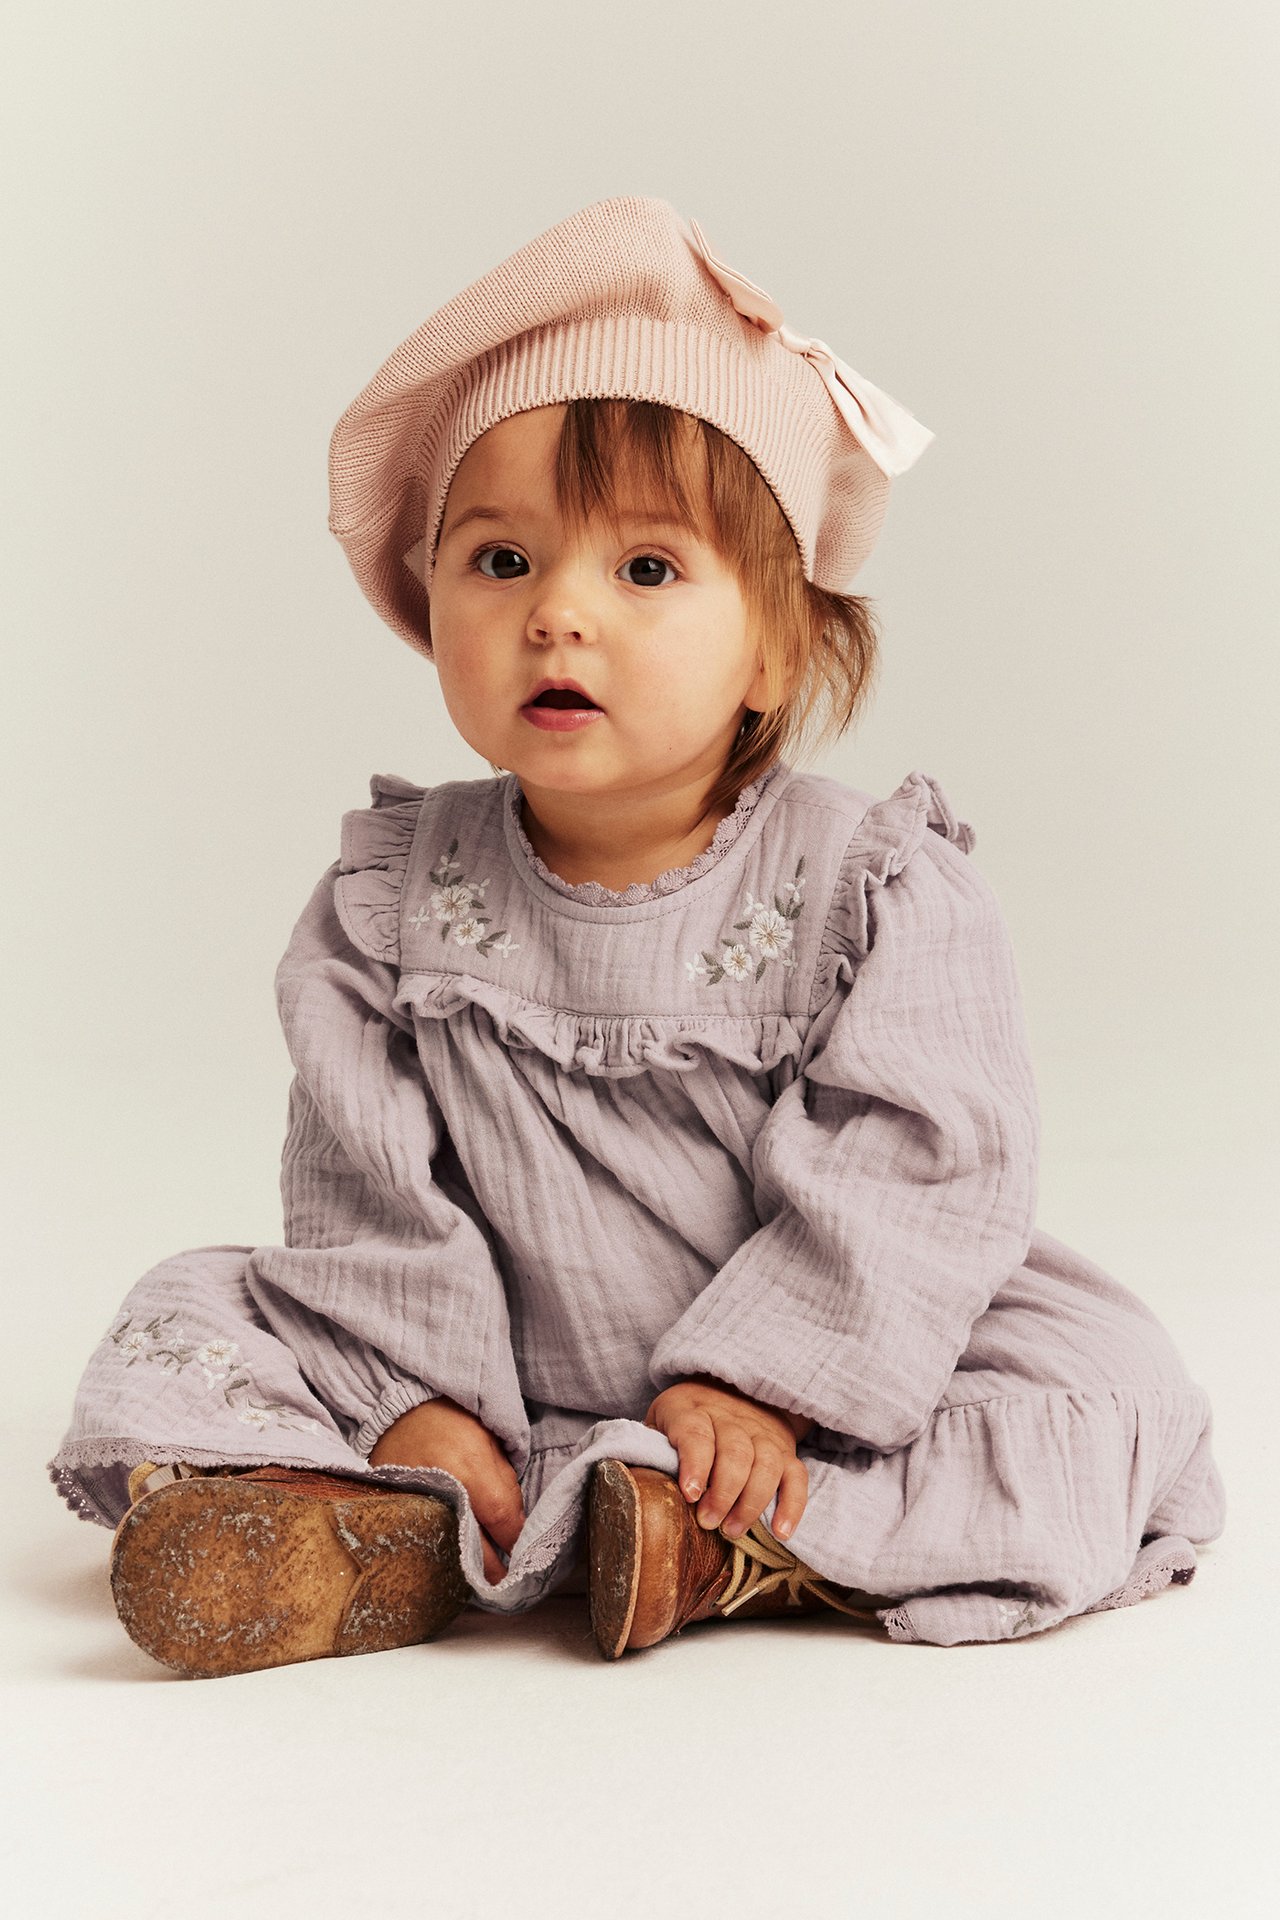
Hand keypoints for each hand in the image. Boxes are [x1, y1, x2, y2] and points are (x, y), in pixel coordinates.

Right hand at [369, 1397, 524, 1584]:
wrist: (398, 1407)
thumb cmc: (450, 1417)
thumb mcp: (489, 1440)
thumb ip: (505, 1485)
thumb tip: (515, 1525)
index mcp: (470, 1468)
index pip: (502, 1521)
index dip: (516, 1542)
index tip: (524, 1555)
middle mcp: (442, 1491)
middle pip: (473, 1549)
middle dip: (493, 1571)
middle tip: (505, 1583)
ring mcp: (414, 1504)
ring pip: (447, 1552)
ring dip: (466, 1566)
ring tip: (480, 1576)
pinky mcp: (395, 1510)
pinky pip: (423, 1541)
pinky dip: (439, 1551)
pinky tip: (449, 1558)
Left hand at [642, 1373, 811, 1543]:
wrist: (728, 1390)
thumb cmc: (685, 1420)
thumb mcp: (660, 1424)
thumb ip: (652, 1451)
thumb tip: (637, 1488)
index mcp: (692, 1410)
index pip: (696, 1433)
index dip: (695, 1463)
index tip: (691, 1494)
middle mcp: (730, 1418)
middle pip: (735, 1453)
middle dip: (723, 1493)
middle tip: (709, 1522)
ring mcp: (762, 1433)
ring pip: (766, 1464)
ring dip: (751, 1502)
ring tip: (733, 1530)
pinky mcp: (785, 1450)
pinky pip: (796, 1476)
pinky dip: (792, 1505)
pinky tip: (781, 1531)